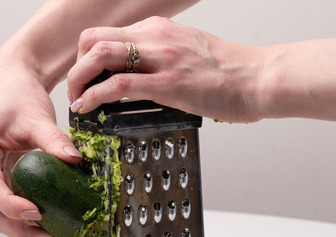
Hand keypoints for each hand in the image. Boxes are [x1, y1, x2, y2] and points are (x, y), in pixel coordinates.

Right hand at [0, 60, 81, 236]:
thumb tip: (75, 161)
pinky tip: (47, 225)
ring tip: (50, 236)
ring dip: (20, 231)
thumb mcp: (38, 116)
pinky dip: (23, 221)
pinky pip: (5, 208)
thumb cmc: (17, 96)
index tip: (37, 213)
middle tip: (49, 235)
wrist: (13, 85)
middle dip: (17, 229)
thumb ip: (54, 140)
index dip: (12, 206)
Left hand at [66, 16, 264, 122]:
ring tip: (77, 101)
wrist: (260, 78)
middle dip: (76, 67)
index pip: (106, 34)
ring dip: (79, 80)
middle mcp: (156, 38)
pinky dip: (95, 96)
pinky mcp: (168, 83)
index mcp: (159, 30)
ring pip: (100, 56)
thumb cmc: (230, 72)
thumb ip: (163, 56)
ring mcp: (161, 59)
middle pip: (94, 40)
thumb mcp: (189, 51)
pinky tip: (88, 108)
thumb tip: (144, 74)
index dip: (86, 56)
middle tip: (76, 91)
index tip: (85, 78)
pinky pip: (119, 84)